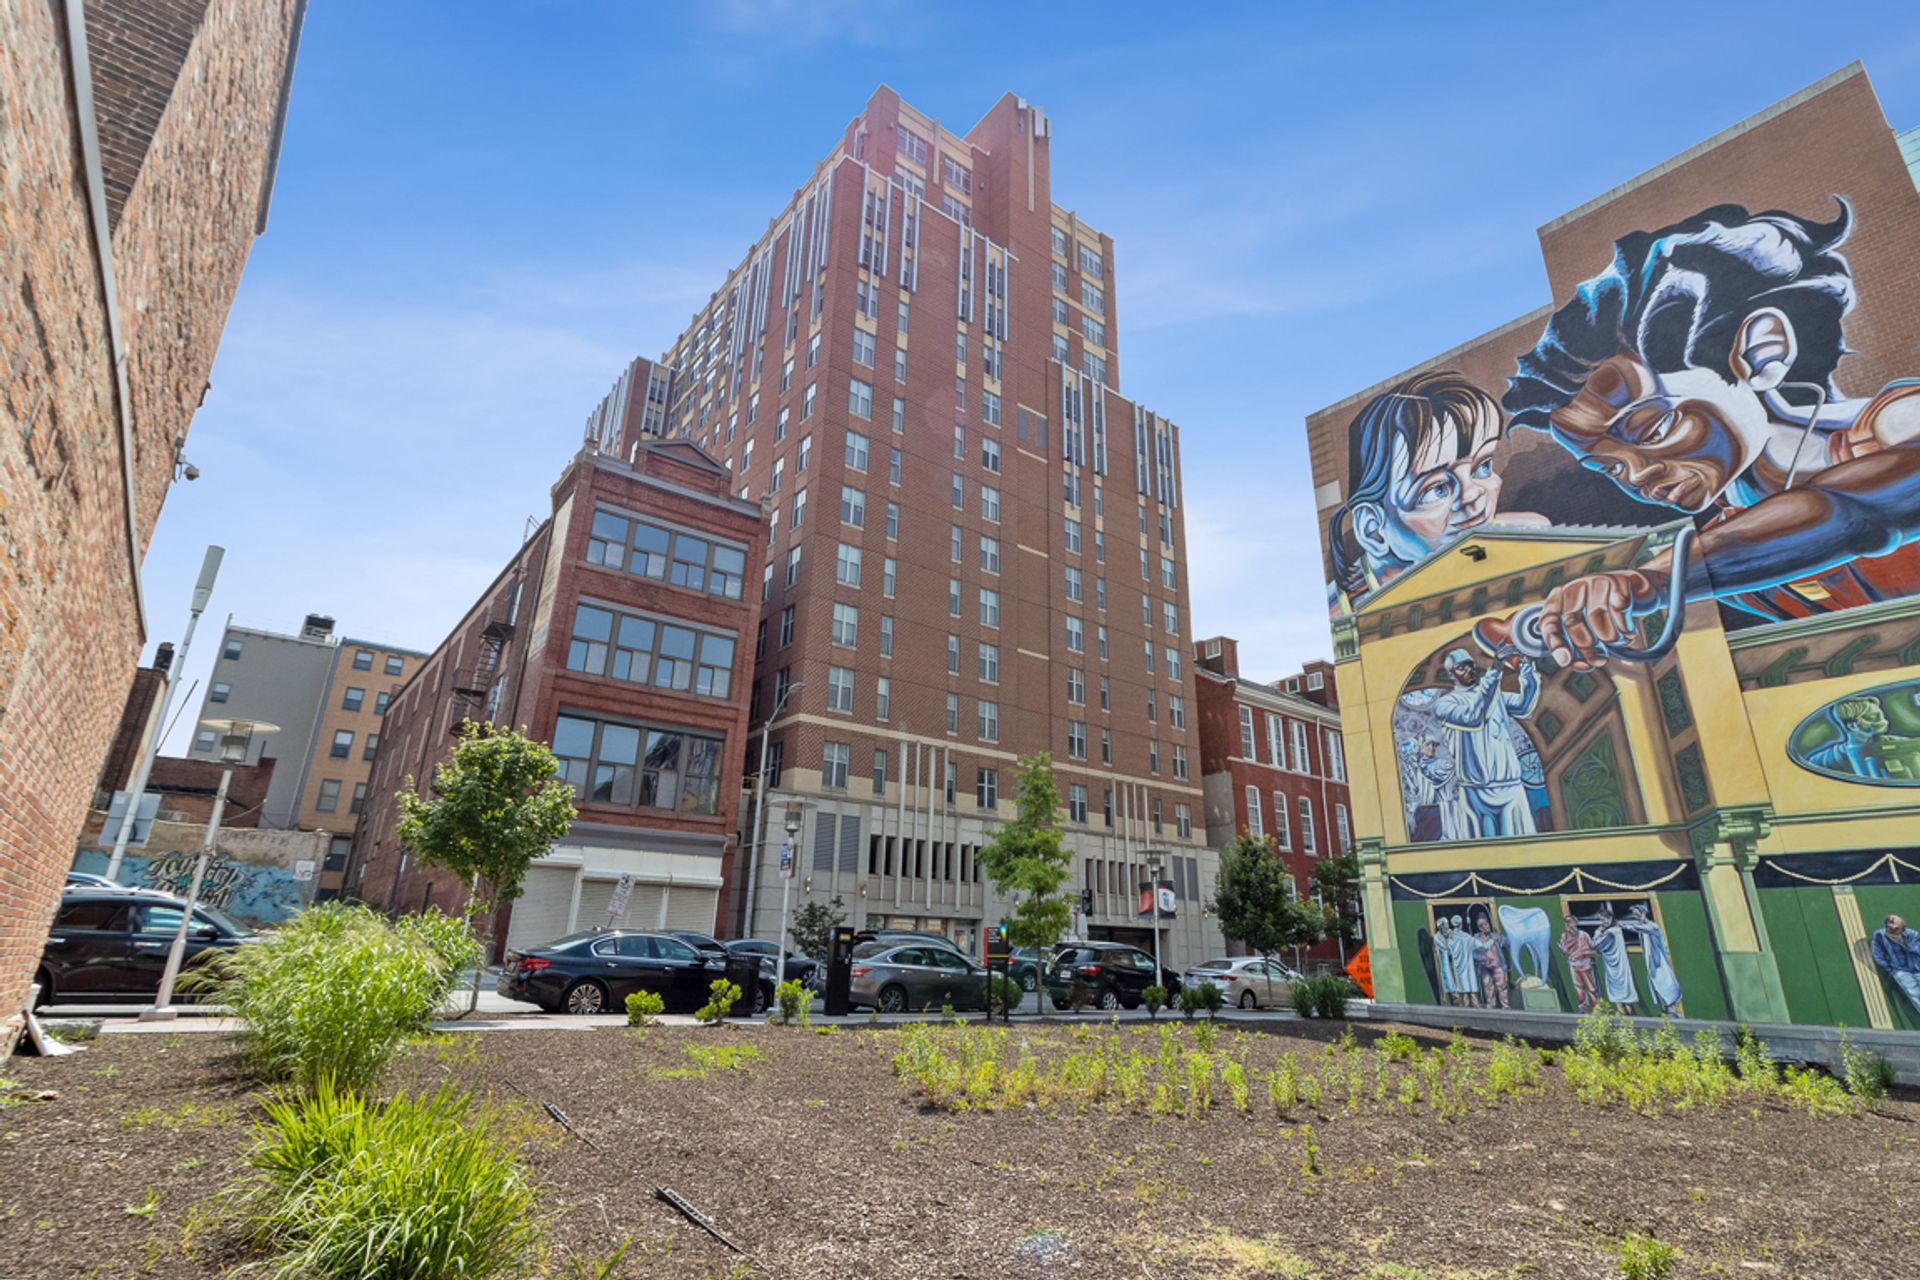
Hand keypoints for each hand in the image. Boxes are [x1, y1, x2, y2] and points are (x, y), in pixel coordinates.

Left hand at [1538, 569, 1662, 668]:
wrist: (1635, 592)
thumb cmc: (1605, 615)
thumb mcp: (1586, 630)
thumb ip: (1576, 648)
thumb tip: (1574, 663)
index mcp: (1558, 599)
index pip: (1548, 621)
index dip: (1555, 643)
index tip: (1566, 661)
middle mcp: (1573, 588)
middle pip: (1572, 623)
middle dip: (1587, 648)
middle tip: (1600, 660)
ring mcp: (1595, 581)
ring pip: (1597, 618)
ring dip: (1611, 639)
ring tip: (1618, 641)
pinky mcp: (1618, 581)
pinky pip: (1619, 610)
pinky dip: (1625, 628)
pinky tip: (1628, 632)